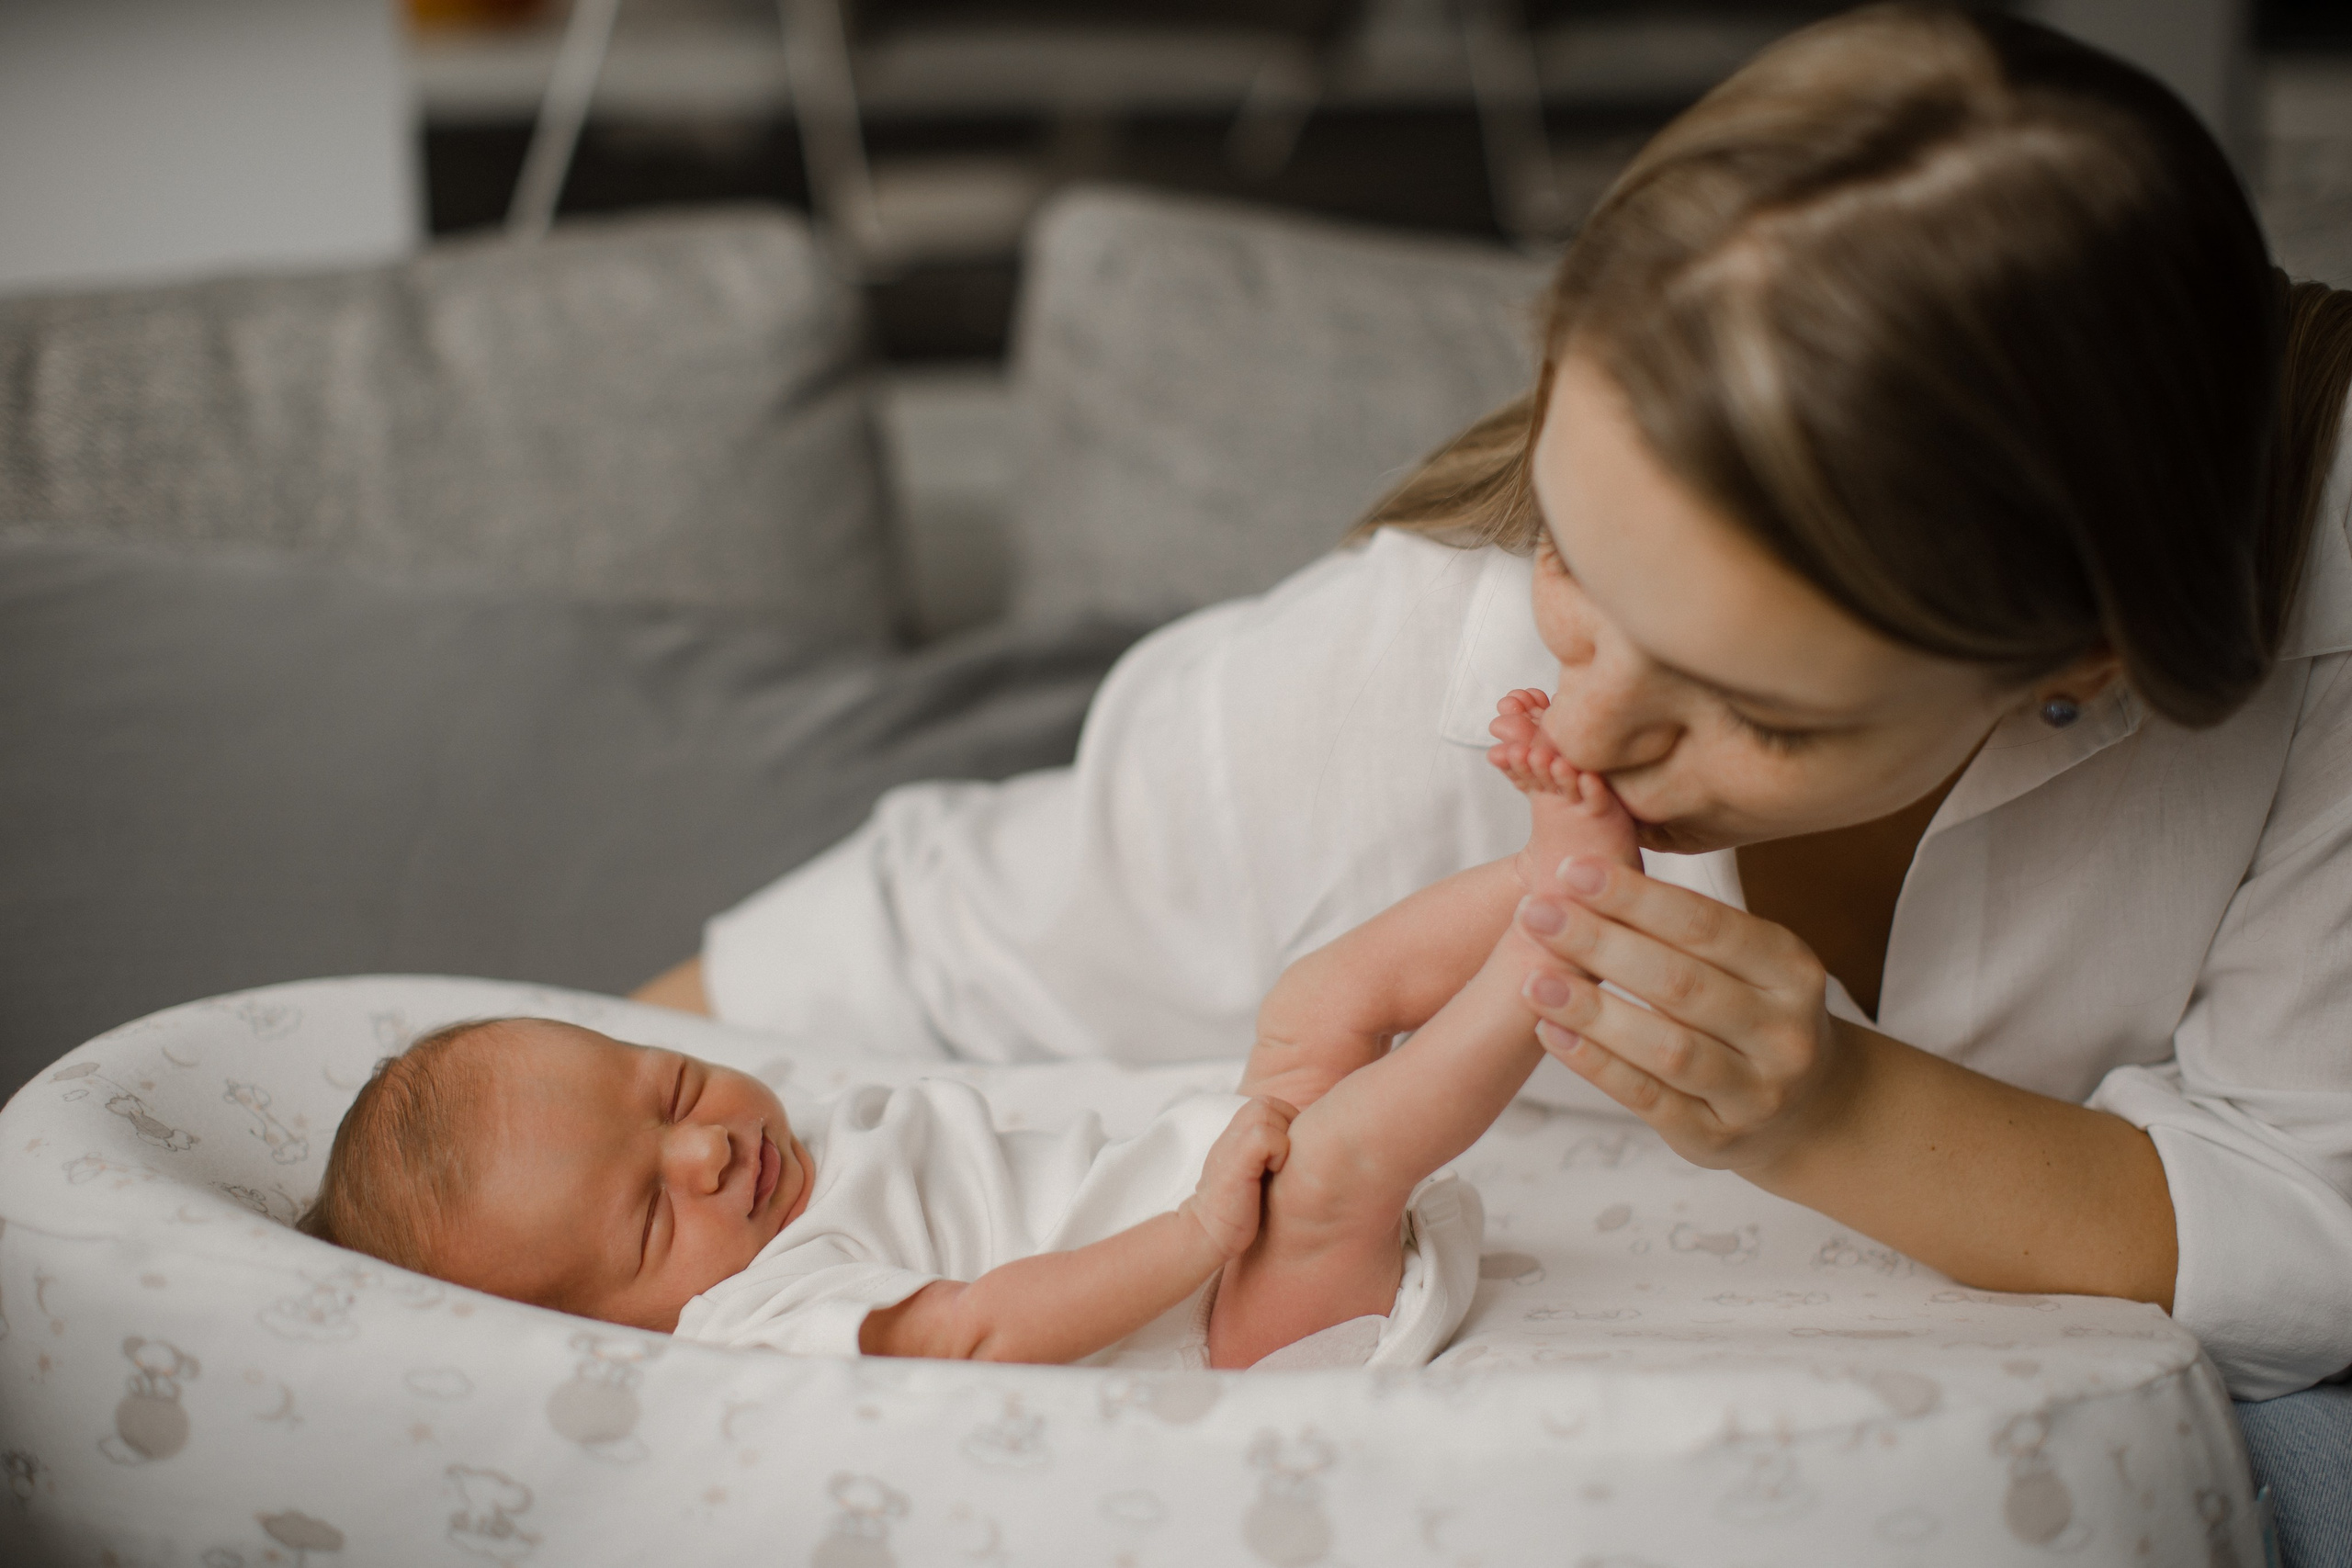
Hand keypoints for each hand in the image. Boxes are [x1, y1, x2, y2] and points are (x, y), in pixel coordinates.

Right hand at [1182, 1096, 1296, 1257]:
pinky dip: (1277, 1152)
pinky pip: (1266, 1136)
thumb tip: (1312, 1147)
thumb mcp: (1253, 1171)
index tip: (1285, 1156)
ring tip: (1277, 1166)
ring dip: (1281, 1138)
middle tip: (1283, 1161)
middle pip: (1270, 1104)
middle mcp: (1231, 1133)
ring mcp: (1231, 1144)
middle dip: (1286, 1128)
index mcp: (1236, 1133)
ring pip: (1267, 1111)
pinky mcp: (1236, 1161)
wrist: (1206, 1233)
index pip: (1272, 1105)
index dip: (1287, 1125)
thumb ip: (1269, 1151)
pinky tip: (1271, 1174)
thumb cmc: (1238, 1209)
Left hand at [1512, 857, 1852, 1176]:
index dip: (1635, 897)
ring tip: (1531, 980)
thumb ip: (1682, 924)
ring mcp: (1756, 1092)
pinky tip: (1552, 1033)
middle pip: (1681, 983)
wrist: (1808, 1108)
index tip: (1570, 870)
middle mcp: (1784, 1031)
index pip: (1707, 925)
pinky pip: (1649, 1099)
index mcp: (1791, 968)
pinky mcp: (1718, 1138)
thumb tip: (1586, 867)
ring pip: (1667, 1047)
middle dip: (1601, 944)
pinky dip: (1596, 1065)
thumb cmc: (1751, 1011)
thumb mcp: (1746, 961)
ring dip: (1593, 1011)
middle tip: (1535, 913)